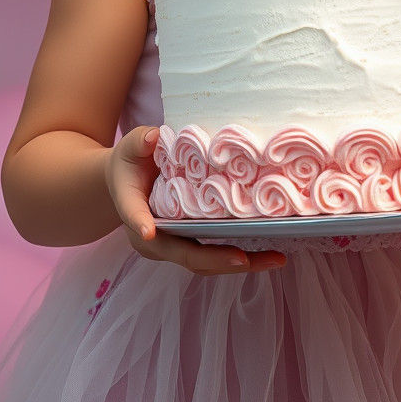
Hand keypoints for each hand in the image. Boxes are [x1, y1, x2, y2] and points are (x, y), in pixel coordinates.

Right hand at [106, 125, 286, 275]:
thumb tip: (154, 137)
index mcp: (133, 209)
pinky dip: (238, 258)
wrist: (126, 183)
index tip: (149, 232)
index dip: (142, 224)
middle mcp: (153, 238)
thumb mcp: (132, 146)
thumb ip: (141, 141)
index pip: (136, 216)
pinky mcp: (188, 245)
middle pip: (183, 254)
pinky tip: (266, 255)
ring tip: (274, 259)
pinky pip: (212, 256)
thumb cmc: (130, 162)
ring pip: (203, 262)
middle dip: (216, 259)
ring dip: (237, 264)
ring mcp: (172, 246)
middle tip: (246, 259)